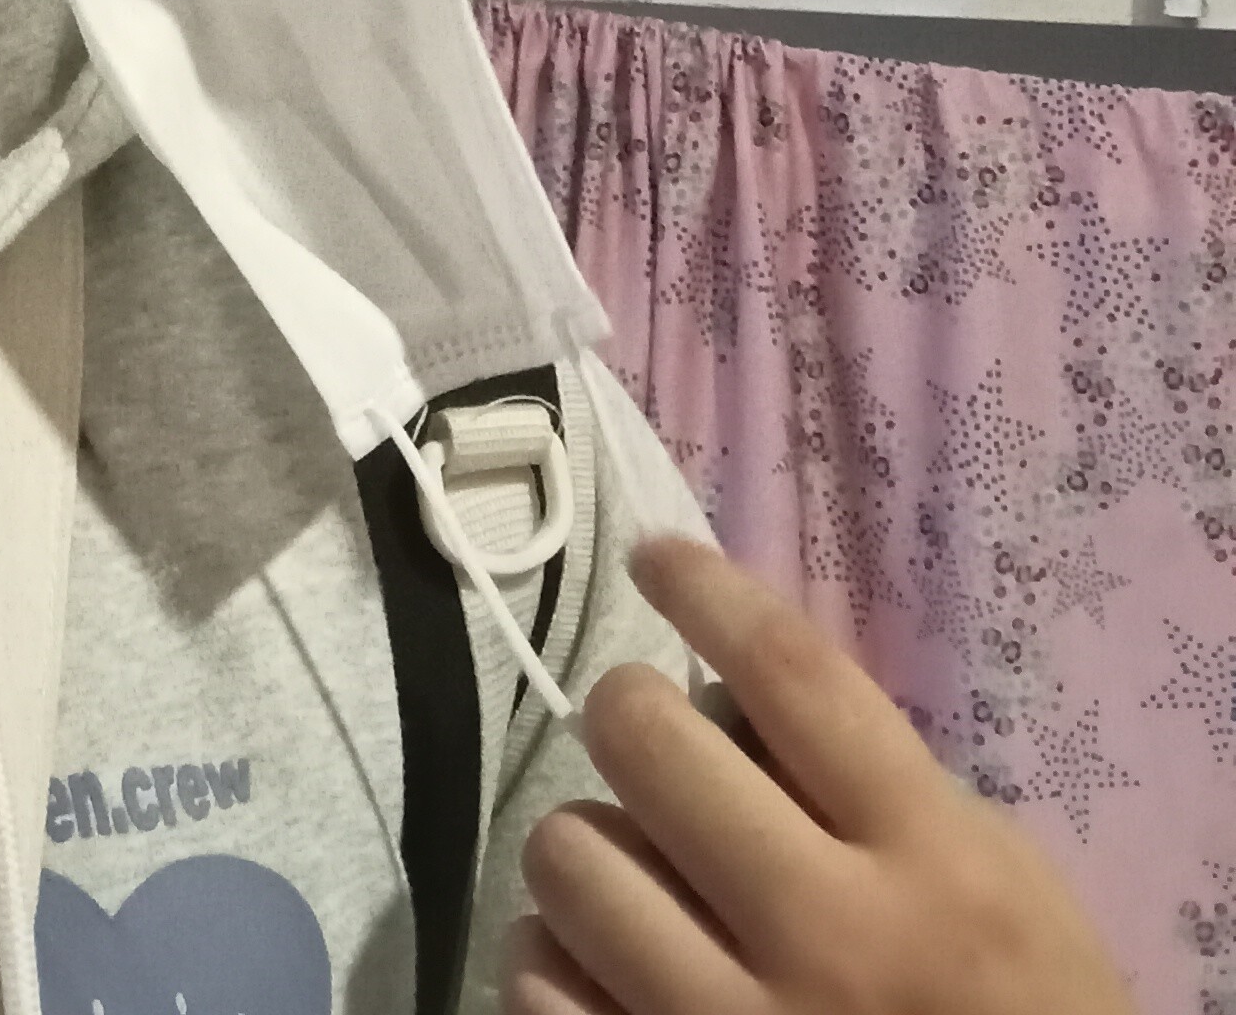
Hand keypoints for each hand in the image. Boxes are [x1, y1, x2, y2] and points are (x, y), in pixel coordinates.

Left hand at [504, 534, 1131, 1014]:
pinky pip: (536, 979)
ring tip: (636, 879)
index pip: (792, 673)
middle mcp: (830, 938)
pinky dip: (554, 959)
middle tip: (650, 747)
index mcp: (930, 865)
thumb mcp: (993, 885)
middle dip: (630, 720)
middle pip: (644, 740)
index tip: (657, 557)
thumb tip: (731, 694)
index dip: (706, 589)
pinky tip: (603, 968)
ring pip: (567, 852)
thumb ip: (878, 788)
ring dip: (590, 850)